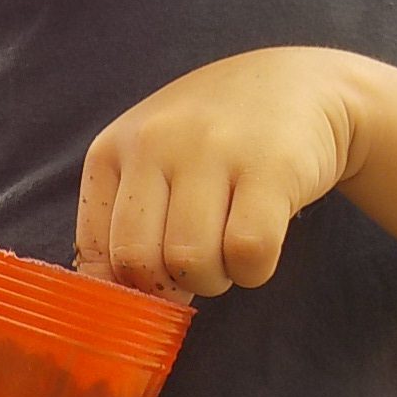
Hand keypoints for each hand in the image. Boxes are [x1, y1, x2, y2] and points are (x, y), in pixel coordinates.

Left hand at [76, 47, 362, 297]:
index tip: (156, 284)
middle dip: (171, 287)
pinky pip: (248, 253)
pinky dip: (254, 270)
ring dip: (215, 279)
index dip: (128, 287)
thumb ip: (124, 227)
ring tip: (229, 247)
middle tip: (198, 264)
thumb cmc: (214, 143)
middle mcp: (154, 142)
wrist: (301, 85)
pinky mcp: (271, 166)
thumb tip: (112, 310)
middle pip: (138, 262)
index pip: (96, 252)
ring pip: (190, 264)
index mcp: (112, 149)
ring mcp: (211, 149)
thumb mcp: (153, 164)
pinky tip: (260, 245)